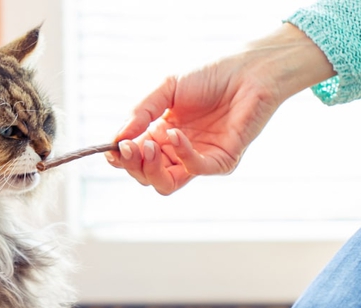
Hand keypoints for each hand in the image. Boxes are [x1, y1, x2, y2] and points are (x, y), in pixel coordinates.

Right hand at [107, 24, 334, 194]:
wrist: (248, 70)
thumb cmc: (209, 75)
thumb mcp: (166, 88)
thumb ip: (140, 113)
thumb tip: (115, 139)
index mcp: (162, 135)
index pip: (135, 159)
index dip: (120, 158)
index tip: (112, 149)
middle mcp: (178, 151)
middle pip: (146, 176)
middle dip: (133, 165)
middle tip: (129, 147)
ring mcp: (199, 158)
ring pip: (165, 184)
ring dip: (151, 169)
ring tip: (148, 145)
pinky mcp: (222, 161)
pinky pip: (195, 169)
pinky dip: (181, 155)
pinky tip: (175, 135)